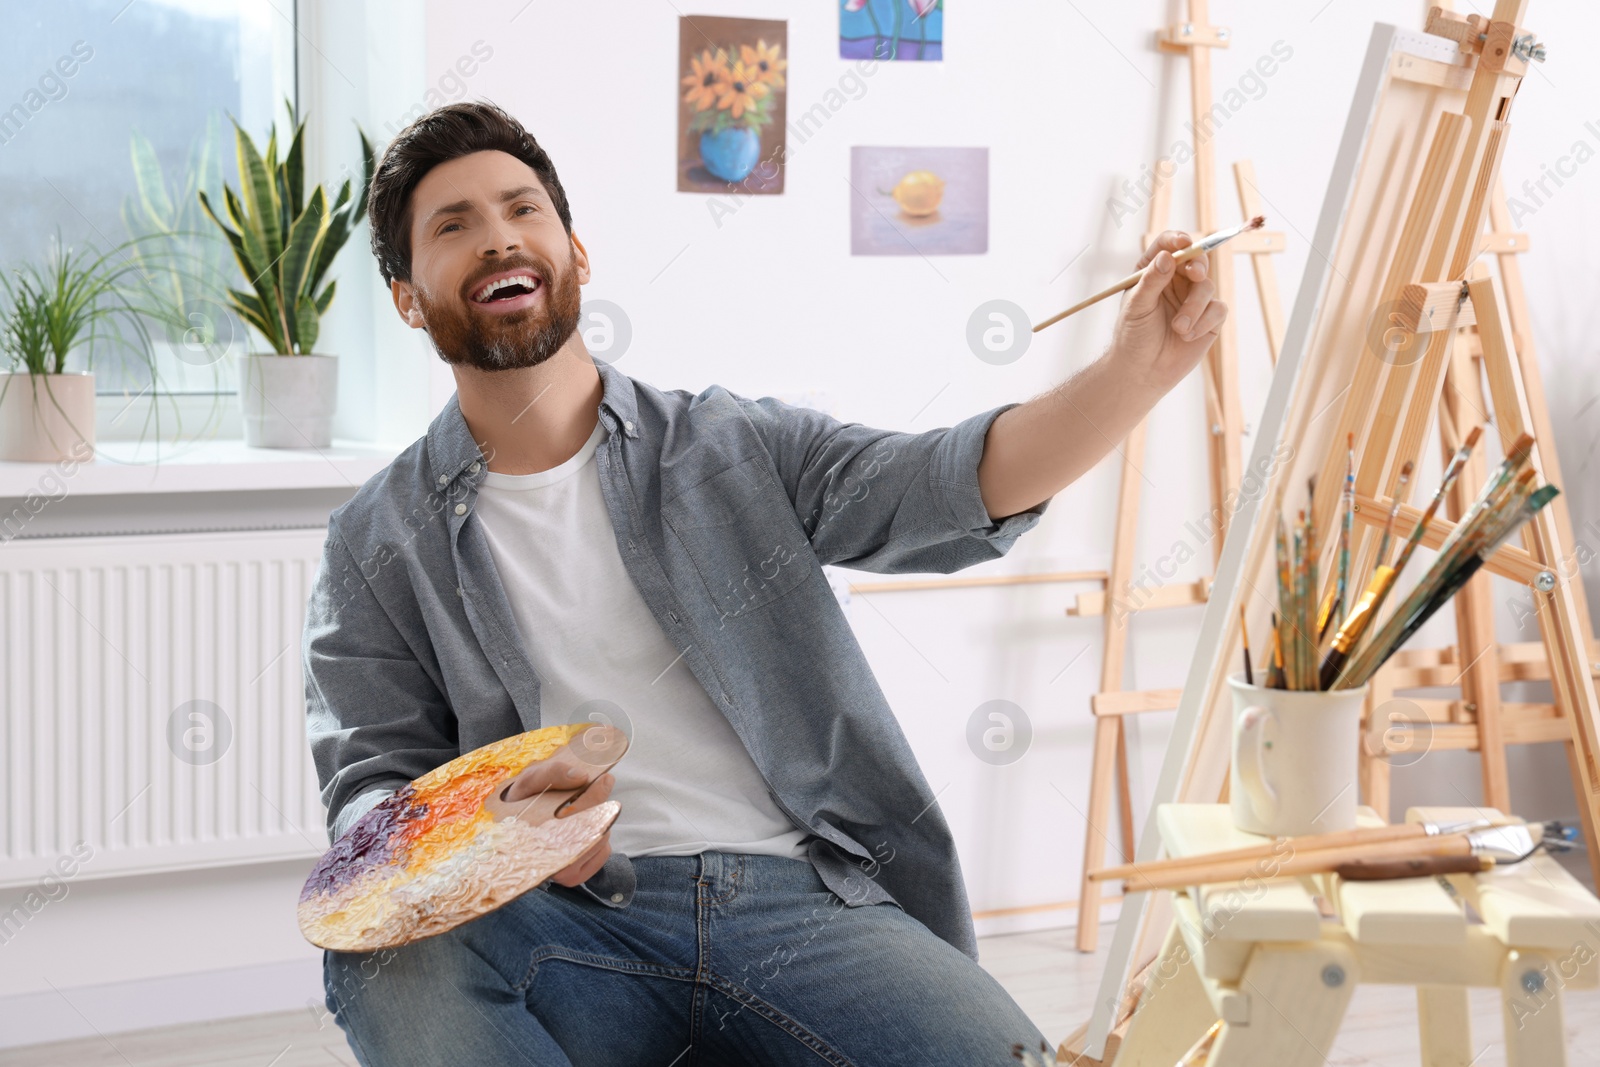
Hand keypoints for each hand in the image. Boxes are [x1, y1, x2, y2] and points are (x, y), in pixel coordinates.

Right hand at [501, 731, 617, 887]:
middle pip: (592, 829)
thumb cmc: (524, 801)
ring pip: (600, 839)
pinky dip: (601, 836)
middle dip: (599, 804)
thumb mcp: (531, 779)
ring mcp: (562, 872)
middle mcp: (547, 860)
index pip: (574, 816)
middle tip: (602, 784)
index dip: (594, 796)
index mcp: (531, 833)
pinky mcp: (575, 877)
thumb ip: (553, 772)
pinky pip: (604, 852)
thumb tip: (581, 777)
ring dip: (600, 819)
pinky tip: (585, 828)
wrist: (513, 827)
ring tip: (584, 808)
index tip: (605, 779)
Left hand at [1109, 230, 1227, 391]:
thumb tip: (1167, 256)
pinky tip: (1187, 336)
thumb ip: (1152, 280)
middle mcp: (1176, 281)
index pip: (1168, 245)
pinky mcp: (1209, 318)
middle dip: (1198, 265)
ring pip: (1207, 287)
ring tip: (1178, 328)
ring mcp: (1194, 298)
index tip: (1183, 242)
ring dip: (1194, 307)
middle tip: (1195, 274)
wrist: (1143, 371)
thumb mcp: (1137, 306)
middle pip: (1196, 259)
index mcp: (1155, 271)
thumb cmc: (1133, 337)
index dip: (1177, 239)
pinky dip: (1203, 322)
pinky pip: (1218, 309)